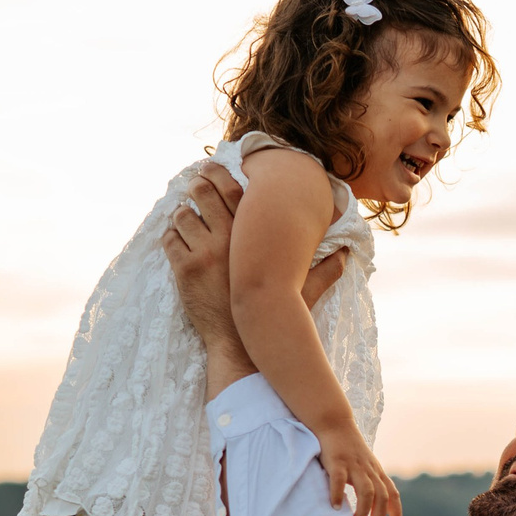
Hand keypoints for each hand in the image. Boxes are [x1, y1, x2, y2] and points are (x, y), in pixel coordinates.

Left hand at [161, 162, 349, 383]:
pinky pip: (169, 239)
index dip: (217, 172)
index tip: (211, 168)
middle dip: (195, 186)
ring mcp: (203, 255)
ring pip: (182, 215)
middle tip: (195, 187)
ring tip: (187, 216)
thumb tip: (346, 255)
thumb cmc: (272, 318)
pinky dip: (171, 235)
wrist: (240, 347)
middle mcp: (227, 240)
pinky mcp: (185, 271)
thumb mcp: (303, 293)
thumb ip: (324, 271)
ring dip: (182, 213)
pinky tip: (177, 239)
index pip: (231, 189)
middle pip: (201, 193)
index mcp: (253, 238)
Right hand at [317, 425, 403, 515]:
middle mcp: (369, 470)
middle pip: (382, 496)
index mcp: (377, 472)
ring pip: (366, 491)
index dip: (397, 512)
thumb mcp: (364, 465)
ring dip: (364, 509)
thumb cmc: (348, 449)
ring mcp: (354, 465)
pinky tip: (335, 507)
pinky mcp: (337, 462)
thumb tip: (369, 508)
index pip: (393, 494)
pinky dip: (338, 495)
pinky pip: (340, 481)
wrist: (335, 423)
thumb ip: (368, 483)